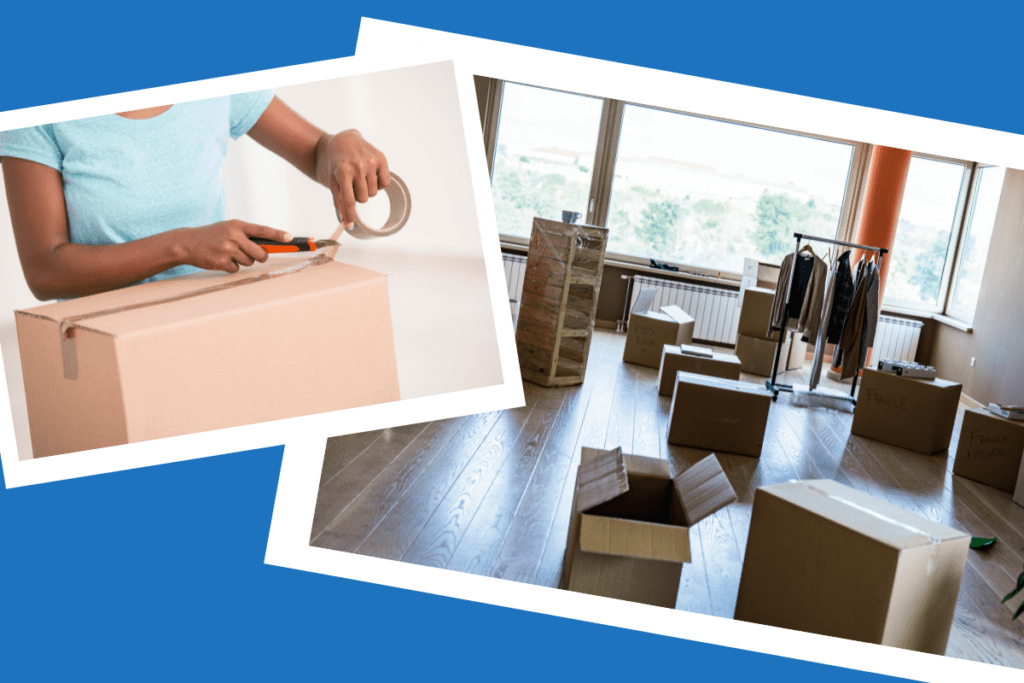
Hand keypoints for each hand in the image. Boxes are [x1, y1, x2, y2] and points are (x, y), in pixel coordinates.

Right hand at [174, 220, 292, 272]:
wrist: (187, 243)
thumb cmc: (213, 235)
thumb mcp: (229, 228)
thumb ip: (247, 235)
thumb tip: (270, 247)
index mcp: (237, 225)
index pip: (262, 230)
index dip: (278, 235)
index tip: (290, 238)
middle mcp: (233, 236)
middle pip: (261, 253)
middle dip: (261, 256)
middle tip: (254, 254)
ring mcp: (227, 249)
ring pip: (250, 262)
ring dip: (243, 261)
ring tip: (230, 253)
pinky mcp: (221, 262)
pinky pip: (237, 269)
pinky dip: (232, 267)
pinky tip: (222, 259)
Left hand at [315, 130, 389, 227]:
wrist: (342, 140)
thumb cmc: (334, 163)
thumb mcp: (332, 180)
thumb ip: (339, 201)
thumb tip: (346, 223)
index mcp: (343, 172)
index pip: (349, 201)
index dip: (350, 215)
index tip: (350, 226)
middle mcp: (358, 166)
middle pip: (364, 199)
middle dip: (357, 196)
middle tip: (351, 185)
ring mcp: (371, 161)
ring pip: (374, 192)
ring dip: (367, 189)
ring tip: (359, 177)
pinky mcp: (381, 158)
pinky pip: (385, 183)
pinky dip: (378, 182)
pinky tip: (370, 174)